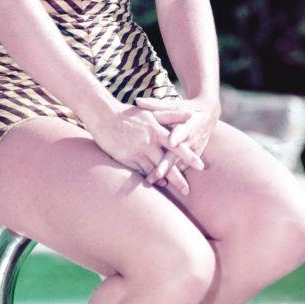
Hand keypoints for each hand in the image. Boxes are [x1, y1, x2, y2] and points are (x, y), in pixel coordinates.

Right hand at [82, 98, 202, 188]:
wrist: (103, 115)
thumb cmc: (129, 114)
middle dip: (177, 179)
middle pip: (166, 164)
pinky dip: (147, 178)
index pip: (177, 145)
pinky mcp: (126, 158)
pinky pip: (139, 172)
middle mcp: (148, 142)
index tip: (201, 167)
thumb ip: (172, 115)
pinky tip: (154, 184)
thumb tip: (190, 115)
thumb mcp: (151, 112)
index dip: (189, 156)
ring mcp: (136, 151)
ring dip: (163, 181)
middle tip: (188, 191)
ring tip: (172, 190)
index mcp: (156, 130)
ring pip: (153, 170)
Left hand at [134, 95, 218, 191]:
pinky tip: (160, 183)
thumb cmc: (186, 108)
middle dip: (168, 165)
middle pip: (179, 154)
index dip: (177, 137)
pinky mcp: (194, 156)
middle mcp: (192, 139)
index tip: (171, 143)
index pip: (182, 131)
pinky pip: (182, 167)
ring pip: (180, 164)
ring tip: (154, 182)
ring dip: (169, 174)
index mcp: (188, 124)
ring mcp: (194, 149)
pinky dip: (173, 175)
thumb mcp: (174, 106)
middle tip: (157, 175)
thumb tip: (137, 101)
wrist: (208, 115)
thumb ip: (155, 105)